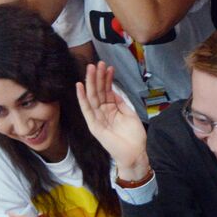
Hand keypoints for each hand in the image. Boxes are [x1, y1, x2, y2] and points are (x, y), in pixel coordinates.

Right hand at [76, 61, 149, 175]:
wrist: (136, 153)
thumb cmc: (134, 136)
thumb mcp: (128, 114)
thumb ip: (120, 103)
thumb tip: (113, 90)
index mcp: (110, 110)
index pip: (106, 91)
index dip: (107, 79)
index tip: (108, 67)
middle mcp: (102, 113)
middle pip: (98, 92)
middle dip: (97, 77)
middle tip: (97, 63)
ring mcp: (97, 119)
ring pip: (92, 97)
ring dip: (91, 82)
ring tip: (91, 69)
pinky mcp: (94, 126)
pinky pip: (87, 110)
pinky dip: (82, 98)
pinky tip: (80, 87)